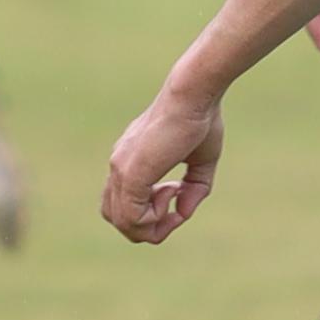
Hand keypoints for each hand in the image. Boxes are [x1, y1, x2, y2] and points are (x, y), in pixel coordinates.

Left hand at [103, 84, 227, 244]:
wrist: (193, 95)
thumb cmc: (200, 118)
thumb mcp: (201, 161)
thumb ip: (193, 190)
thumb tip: (183, 213)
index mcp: (129, 160)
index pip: (123, 203)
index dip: (153, 211)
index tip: (181, 191)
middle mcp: (118, 166)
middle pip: (117, 218)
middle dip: (151, 224)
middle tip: (178, 202)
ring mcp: (121, 170)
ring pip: (122, 223)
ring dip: (154, 223)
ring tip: (176, 193)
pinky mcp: (130, 175)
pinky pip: (133, 218)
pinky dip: (156, 217)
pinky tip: (174, 190)